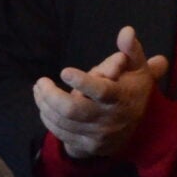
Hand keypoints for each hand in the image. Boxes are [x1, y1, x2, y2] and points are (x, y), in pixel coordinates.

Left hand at [33, 25, 165, 162]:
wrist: (136, 130)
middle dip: (51, 95)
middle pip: (72, 109)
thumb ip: (131, 49)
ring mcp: (97, 135)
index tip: (64, 71)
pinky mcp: (87, 146)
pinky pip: (60, 133)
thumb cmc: (131, 90)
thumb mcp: (137, 69)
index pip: (101, 91)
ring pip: (62, 121)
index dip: (82, 82)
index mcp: (120, 98)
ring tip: (39, 90)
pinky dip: (48, 118)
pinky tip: (45, 107)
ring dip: (44, 104)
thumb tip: (126, 30)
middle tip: (40, 82)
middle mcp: (109, 119)